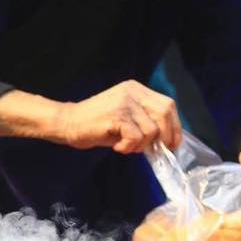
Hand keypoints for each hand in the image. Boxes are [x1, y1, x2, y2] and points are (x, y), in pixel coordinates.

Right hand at [56, 81, 181, 153]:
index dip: (175, 126)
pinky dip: (128, 147)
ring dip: (140, 145)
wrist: (66, 123)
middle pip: (165, 113)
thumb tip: (166, 140)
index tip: (173, 143)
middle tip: (156, 150)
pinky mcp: (117, 116)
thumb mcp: (124, 117)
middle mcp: (133, 92)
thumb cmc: (94, 125)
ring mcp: (125, 102)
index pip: (167, 104)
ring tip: (124, 146)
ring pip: (151, 130)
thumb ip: (143, 122)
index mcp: (136, 89)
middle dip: (166, 136)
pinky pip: (136, 137)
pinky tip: (117, 146)